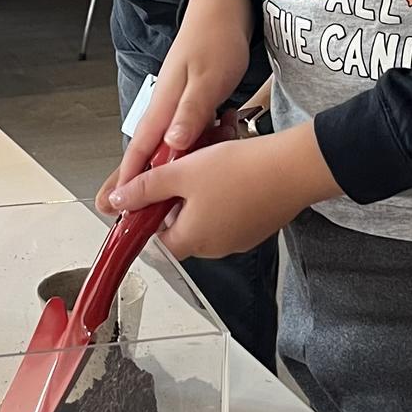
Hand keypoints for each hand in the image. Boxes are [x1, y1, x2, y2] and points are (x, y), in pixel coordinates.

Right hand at [101, 0, 253, 200]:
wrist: (223, 11)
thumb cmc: (214, 40)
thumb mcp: (208, 79)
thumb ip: (191, 112)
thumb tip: (172, 144)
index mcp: (164, 105)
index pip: (139, 149)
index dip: (127, 179)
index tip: (113, 204)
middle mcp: (165, 110)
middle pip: (144, 155)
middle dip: (131, 183)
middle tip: (116, 212)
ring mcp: (177, 108)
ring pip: (164, 149)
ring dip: (160, 173)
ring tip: (152, 201)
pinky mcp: (190, 106)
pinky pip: (185, 138)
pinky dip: (186, 154)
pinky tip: (188, 165)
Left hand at [101, 125, 339, 259]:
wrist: (294, 168)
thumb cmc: (241, 171)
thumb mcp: (181, 172)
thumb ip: (145, 188)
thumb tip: (117, 202)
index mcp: (192, 240)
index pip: (155, 240)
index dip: (148, 215)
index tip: (150, 191)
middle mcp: (215, 248)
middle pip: (181, 228)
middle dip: (176, 199)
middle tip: (181, 168)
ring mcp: (239, 239)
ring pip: (207, 218)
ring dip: (201, 193)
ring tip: (207, 163)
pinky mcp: (257, 226)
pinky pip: (231, 213)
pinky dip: (225, 194)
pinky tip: (231, 169)